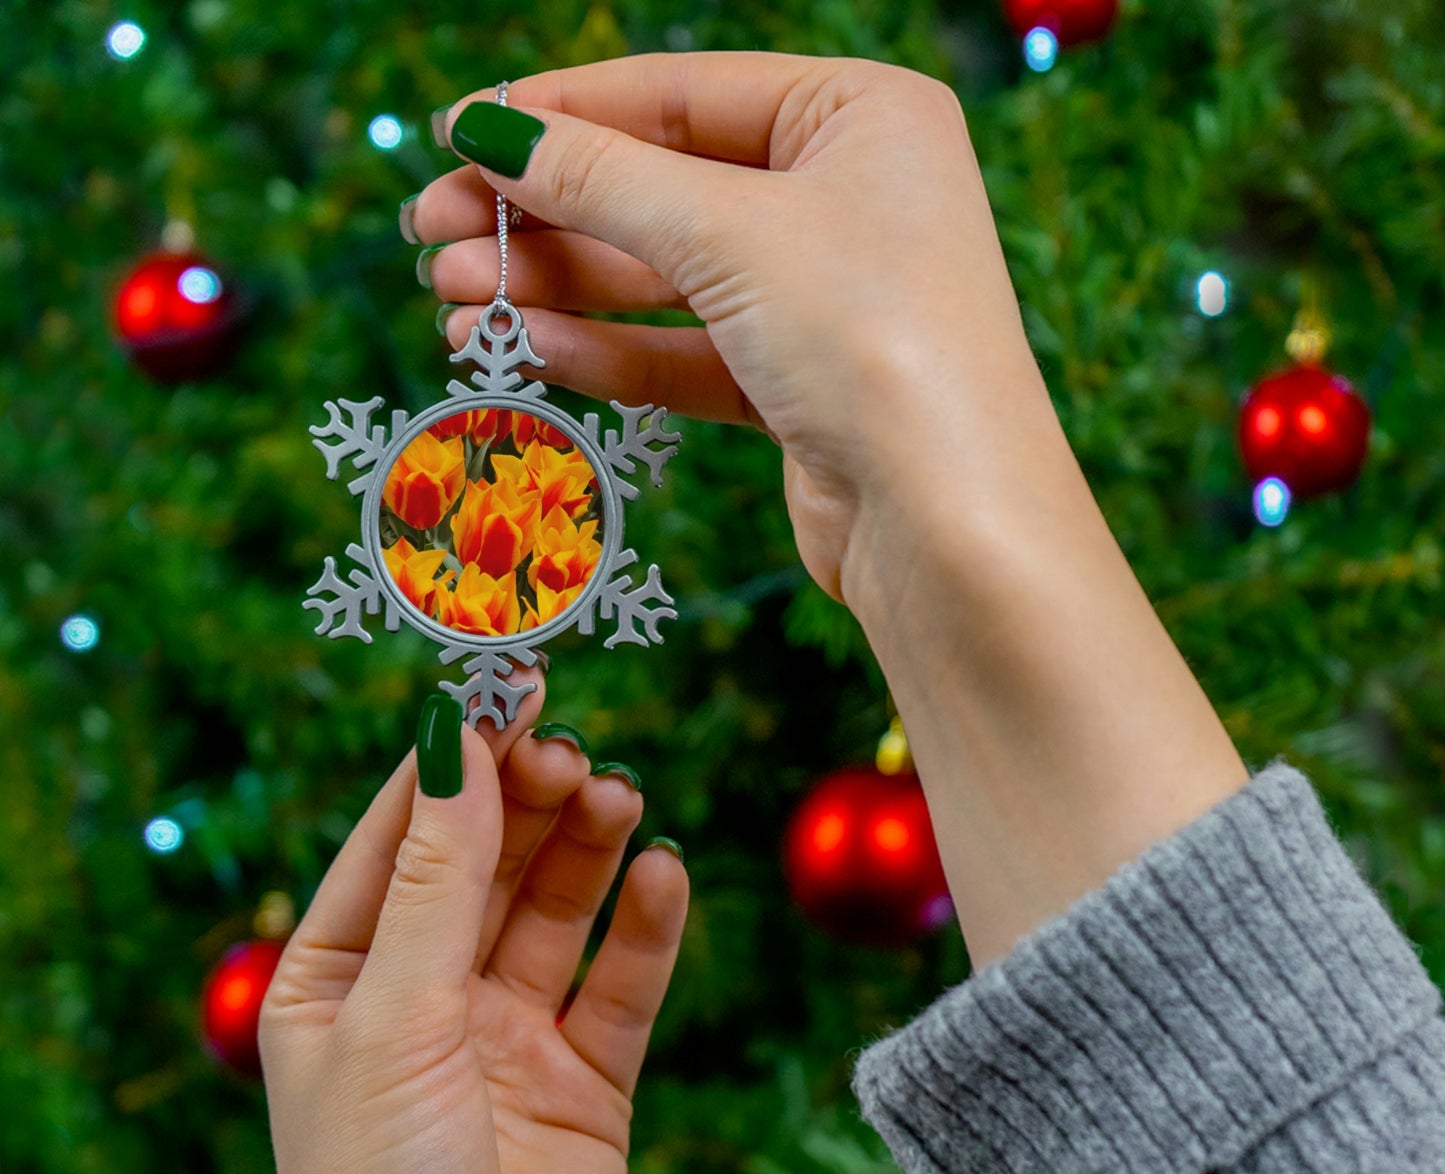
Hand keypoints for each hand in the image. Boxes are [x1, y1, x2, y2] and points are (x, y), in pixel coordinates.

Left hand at [260, 682, 687, 1173]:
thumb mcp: (394, 1019)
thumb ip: (437, 878)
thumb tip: (455, 736)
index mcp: (339, 979)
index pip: (400, 836)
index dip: (453, 759)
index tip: (505, 684)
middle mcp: (424, 999)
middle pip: (486, 862)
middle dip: (527, 800)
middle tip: (572, 751)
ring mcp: (508, 1039)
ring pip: (557, 910)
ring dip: (589, 848)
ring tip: (620, 798)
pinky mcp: (586, 1082)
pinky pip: (622, 983)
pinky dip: (646, 928)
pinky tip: (665, 875)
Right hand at [411, 53, 1067, 606]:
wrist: (947, 525)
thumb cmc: (871, 340)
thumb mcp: (727, 233)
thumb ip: (601, 179)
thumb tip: (488, 130)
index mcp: (859, 115)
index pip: (679, 93)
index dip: (560, 113)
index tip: (454, 133)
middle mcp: (846, 197)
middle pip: (661, 188)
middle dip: (543, 215)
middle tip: (431, 236)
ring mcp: (822, 297)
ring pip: (664, 279)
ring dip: (558, 289)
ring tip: (453, 303)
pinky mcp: (799, 387)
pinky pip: (685, 353)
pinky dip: (609, 351)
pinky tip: (527, 351)